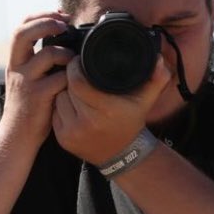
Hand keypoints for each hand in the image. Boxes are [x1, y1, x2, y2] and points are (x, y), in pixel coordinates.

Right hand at [0, 12, 76, 149]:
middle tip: (64, 25)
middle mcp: (17, 68)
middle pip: (23, 32)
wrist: (16, 137)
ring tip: (73, 63)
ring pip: (49, 54)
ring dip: (67, 54)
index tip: (60, 15)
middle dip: (46, 23)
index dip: (40, 16)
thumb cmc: (29, 108)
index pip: (21, 27)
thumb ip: (40, 62)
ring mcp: (26, 81)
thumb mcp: (27, 80)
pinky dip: (72, 78)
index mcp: (16, 61)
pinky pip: (61, 78)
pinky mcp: (38, 96)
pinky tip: (74, 84)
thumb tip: (64, 41)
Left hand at [51, 53, 172, 164]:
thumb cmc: (131, 122)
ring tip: (76, 91)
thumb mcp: (146, 100)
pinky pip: (54, 113)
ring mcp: (72, 133)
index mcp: (106, 110)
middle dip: (70, 79)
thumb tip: (159, 58)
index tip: (77, 61)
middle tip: (78, 75)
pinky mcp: (63, 139)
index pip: (77, 82)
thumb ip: (156, 78)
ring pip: (58, 100)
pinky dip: (60, 107)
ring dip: (64, 93)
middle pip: (66, 89)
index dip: (75, 68)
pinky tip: (72, 106)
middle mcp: (87, 123)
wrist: (121, 155)